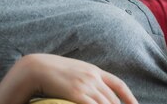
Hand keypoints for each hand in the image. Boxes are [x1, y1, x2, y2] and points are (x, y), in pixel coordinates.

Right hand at [24, 53, 138, 103]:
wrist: (37, 67)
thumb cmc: (53, 70)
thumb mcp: (75, 70)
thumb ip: (86, 77)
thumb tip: (94, 87)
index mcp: (94, 70)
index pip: (118, 84)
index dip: (129, 96)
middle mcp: (93, 77)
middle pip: (112, 98)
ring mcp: (85, 85)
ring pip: (105, 103)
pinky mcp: (76, 93)